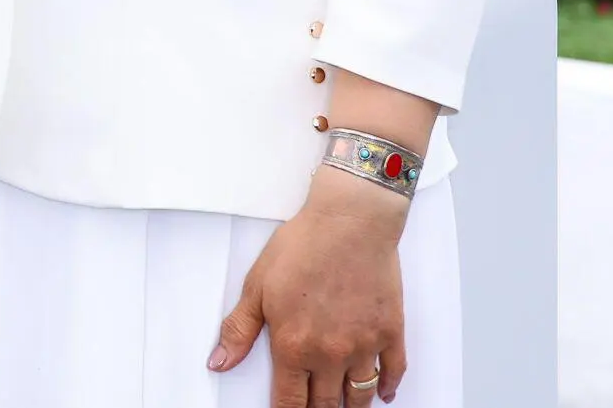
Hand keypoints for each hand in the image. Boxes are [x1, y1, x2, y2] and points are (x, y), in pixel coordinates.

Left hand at [212, 167, 410, 402]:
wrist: (349, 223)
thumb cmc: (302, 247)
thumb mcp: (256, 286)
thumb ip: (238, 330)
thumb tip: (219, 363)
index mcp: (295, 346)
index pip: (290, 400)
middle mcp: (331, 354)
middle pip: (327, 404)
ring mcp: (365, 346)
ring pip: (360, 395)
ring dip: (351, 406)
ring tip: (341, 406)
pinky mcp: (391, 333)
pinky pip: (393, 372)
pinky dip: (387, 388)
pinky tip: (382, 394)